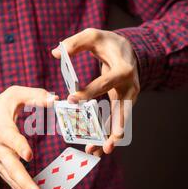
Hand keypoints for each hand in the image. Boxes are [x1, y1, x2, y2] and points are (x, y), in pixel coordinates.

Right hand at [0, 86, 61, 188]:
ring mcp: (2, 166)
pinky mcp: (5, 174)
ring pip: (16, 186)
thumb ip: (33, 95)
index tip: (29, 155)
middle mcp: (1, 152)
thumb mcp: (11, 95)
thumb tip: (55, 99)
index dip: (20, 147)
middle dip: (26, 184)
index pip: (11, 140)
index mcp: (3, 131)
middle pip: (13, 171)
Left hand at [52, 28, 139, 155]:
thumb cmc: (108, 43)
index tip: (72, 99)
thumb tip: (56, 53)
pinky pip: (116, 121)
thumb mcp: (92, 36)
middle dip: (114, 130)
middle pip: (122, 111)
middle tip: (104, 145)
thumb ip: (75, 43)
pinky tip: (98, 147)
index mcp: (123, 69)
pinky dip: (108, 133)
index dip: (89, 91)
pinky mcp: (125, 103)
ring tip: (98, 152)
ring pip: (121, 121)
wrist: (129, 49)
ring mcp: (130, 97)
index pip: (105, 83)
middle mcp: (131, 86)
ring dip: (110, 138)